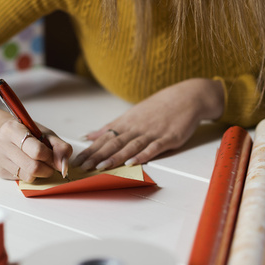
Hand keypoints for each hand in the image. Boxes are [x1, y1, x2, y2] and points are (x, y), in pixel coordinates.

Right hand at [0, 105, 72, 181]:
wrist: (5, 134)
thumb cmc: (27, 133)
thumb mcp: (45, 134)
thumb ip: (59, 147)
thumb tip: (63, 166)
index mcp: (13, 128)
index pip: (37, 151)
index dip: (50, 157)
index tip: (54, 157)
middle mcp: (0, 143)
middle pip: (33, 167)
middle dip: (47, 169)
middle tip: (50, 164)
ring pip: (27, 176)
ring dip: (39, 174)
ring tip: (39, 164)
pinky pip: (20, 180)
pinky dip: (29, 175)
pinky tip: (27, 165)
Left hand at [72, 78, 223, 169]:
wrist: (188, 97)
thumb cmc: (159, 107)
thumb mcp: (132, 114)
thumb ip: (111, 127)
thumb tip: (90, 136)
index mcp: (127, 122)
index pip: (104, 138)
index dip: (90, 150)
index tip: (77, 160)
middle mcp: (137, 127)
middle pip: (114, 143)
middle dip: (97, 156)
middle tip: (83, 167)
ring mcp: (152, 132)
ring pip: (130, 146)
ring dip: (115, 157)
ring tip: (101, 167)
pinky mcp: (168, 138)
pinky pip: (153, 148)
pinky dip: (142, 155)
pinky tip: (132, 162)